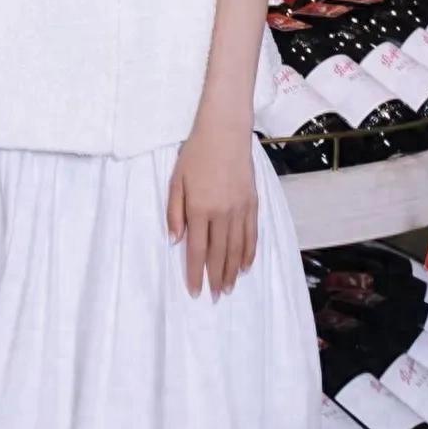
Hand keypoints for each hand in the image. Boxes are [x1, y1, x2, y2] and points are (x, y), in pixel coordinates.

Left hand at [166, 114, 258, 299]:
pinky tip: (246, 265)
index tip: (194, 291)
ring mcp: (240, 209)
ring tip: (230, 288)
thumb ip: (174, 212)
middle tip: (215, 297)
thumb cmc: (195, 153)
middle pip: (219, 253)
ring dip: (233, 271)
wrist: (225, 131)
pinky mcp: (253, 203)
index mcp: (200, 208)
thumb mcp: (176, 179)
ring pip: (237, 248)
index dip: (195, 272)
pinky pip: (252, 234)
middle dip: (216, 278)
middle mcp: (222, 213)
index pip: (197, 249)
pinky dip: (249, 252)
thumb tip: (175, 241)